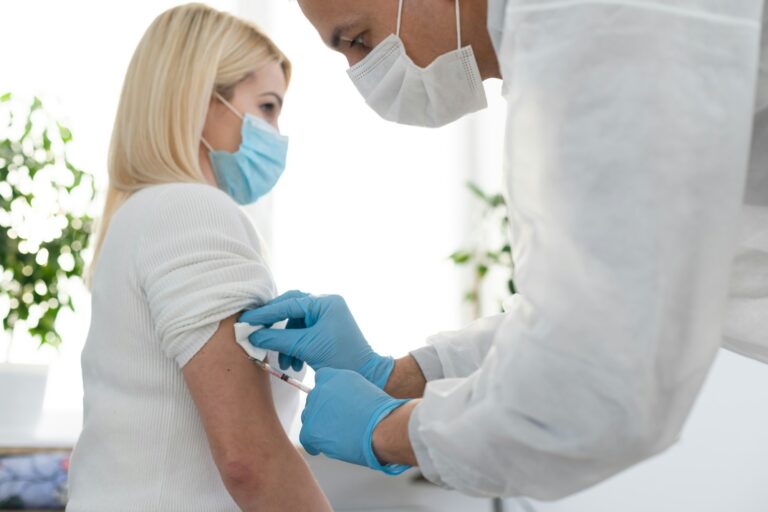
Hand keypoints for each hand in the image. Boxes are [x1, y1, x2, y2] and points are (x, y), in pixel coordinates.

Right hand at [238, 291, 394, 388]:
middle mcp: (326, 305)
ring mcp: (327, 317)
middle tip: (255, 332)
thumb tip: (253, 335)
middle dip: (274, 325)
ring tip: (284, 362)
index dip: (266, 313)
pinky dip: (294, 348)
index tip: (247, 320)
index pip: (289, 303)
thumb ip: (278, 339)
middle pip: (290, 309)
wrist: (366, 375)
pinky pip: (302, 334)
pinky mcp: (325, 330)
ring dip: (285, 343)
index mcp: (325, 303)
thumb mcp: (306, 347)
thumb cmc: (341, 358)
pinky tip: (294, 364)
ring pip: (294, 325)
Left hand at [300, 368, 410, 474]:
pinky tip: (326, 446)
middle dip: (323, 410)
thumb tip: (338, 399)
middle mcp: (320, 389)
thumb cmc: (379, 411)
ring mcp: (313, 409)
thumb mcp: (362, 387)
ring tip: (337, 434)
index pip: (321, 380)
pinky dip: (314, 444)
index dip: (328, 393)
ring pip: (309, 418)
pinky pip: (306, 438)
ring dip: (319, 426)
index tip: (334, 403)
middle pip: (314, 400)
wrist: (381, 427)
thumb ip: (345, 389)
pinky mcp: (310, 430)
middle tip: (338, 421)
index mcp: (333, 376)